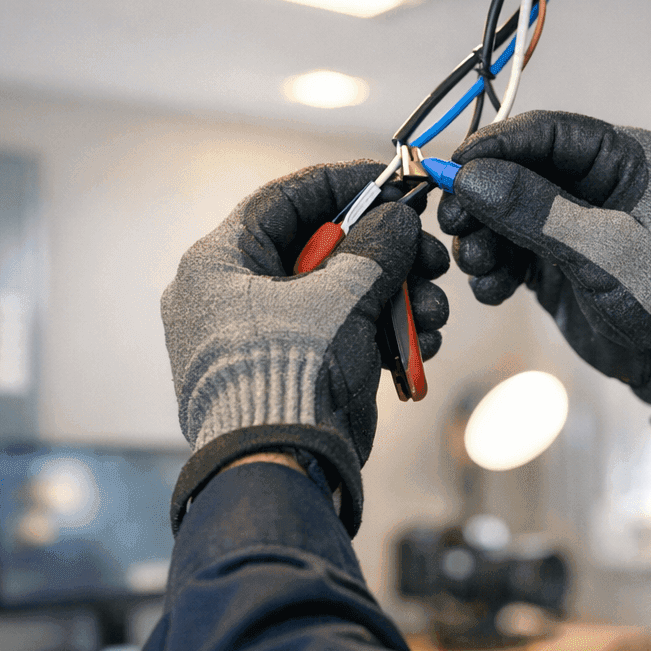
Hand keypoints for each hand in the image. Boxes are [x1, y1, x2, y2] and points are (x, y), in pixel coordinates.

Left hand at [162, 161, 449, 533]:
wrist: (284, 469)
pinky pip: (340, 336)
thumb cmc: (294, 373)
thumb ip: (376, 245)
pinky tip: (421, 345)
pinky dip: (382, 335)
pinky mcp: (291, 375)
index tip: (392, 180)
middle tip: (431, 257)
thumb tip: (398, 220)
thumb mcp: (342, 295)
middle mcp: (230, 297)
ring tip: (433, 314)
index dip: (342, 184)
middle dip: (387, 255)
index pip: (283, 200)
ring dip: (397, 298)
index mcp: (217, 264)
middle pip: (321, 249)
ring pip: (339, 296)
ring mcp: (261, 339)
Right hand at [438, 111, 650, 434]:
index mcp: (623, 159)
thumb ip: (536, 212)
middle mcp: (596, 183)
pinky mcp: (559, 261)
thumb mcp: (603, 251)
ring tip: (477, 265)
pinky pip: (511, 251)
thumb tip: (469, 178)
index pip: (547, 133)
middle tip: (453, 223)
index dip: (494, 146)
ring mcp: (574, 223)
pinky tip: (493, 290)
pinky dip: (494, 268)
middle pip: (517, 171)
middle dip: (480, 198)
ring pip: (506, 212)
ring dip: (482, 237)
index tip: (452, 169)